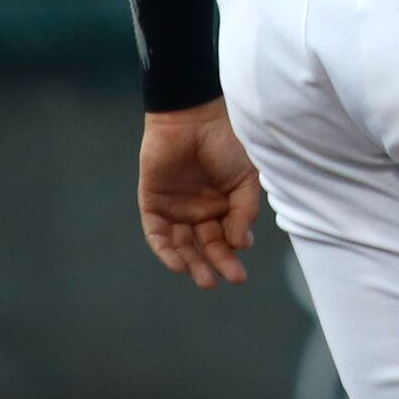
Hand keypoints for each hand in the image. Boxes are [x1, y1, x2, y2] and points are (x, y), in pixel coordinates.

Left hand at [137, 100, 262, 289]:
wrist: (193, 119)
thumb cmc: (226, 144)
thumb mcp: (246, 179)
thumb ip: (244, 211)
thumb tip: (242, 244)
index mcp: (223, 206)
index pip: (226, 239)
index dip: (232, 255)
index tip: (240, 270)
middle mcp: (199, 212)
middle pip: (205, 246)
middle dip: (215, 265)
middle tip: (226, 280)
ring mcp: (176, 210)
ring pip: (182, 245)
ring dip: (191, 264)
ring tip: (204, 280)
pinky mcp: (153, 205)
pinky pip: (158, 234)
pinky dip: (166, 251)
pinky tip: (178, 264)